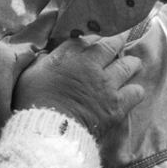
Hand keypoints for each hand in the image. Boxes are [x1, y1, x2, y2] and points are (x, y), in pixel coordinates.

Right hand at [13, 33, 146, 137]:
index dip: (94, 38)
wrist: (48, 130)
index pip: (89, 37)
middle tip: (121, 39)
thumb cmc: (33, 102)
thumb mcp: (29, 74)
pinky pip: (137, 91)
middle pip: (112, 44)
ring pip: (130, 64)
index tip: (97, 39)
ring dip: (131, 63)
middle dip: (118, 40)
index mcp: (69, 55)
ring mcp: (107, 84)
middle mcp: (92, 64)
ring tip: (132, 64)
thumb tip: (48, 55)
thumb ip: (43, 61)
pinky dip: (135, 90)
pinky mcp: (118, 104)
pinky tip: (131, 92)